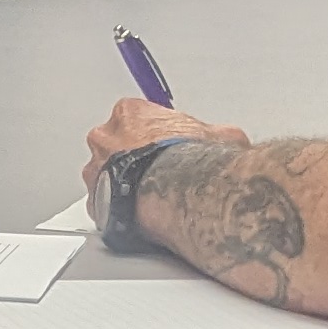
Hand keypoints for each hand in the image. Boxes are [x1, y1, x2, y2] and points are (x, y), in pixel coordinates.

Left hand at [82, 93, 248, 212]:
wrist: (174, 194)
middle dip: (134, 156)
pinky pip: (104, 204)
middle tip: (157, 172)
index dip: (154, 134)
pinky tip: (139, 215)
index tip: (166, 144)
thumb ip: (218, 134)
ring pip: (105, 175)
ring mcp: (95, 170)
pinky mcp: (94, 201)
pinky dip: (118, 209)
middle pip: (115, 144)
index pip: (136, 117)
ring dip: (123, 183)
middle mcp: (104, 137)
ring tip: (149, 196)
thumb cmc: (189, 162)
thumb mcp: (219, 136)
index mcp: (129, 113)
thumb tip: (233, 139)